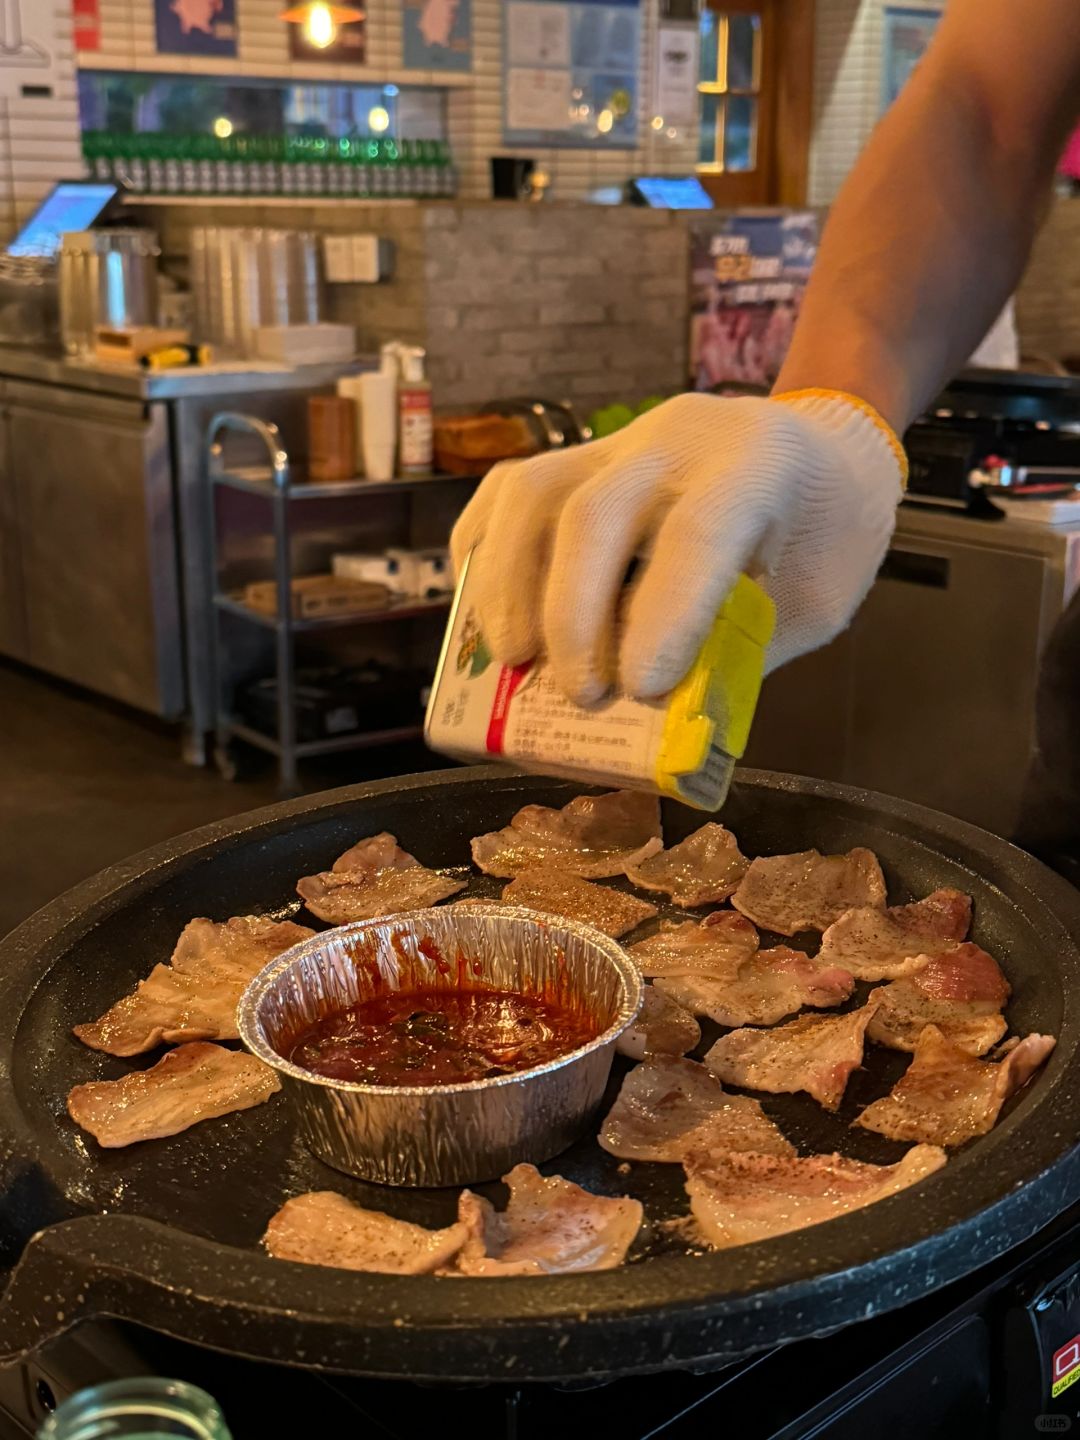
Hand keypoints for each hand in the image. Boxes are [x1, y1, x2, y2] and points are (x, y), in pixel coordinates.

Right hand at [450, 391, 904, 704]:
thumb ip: (743, 649)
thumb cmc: (825, 535)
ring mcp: (619, 439)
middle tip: (582, 696)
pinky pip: (509, 490)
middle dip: (573, 615)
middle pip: (593, 512)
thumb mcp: (815, 600)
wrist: (822, 446)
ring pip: (533, 493)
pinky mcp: (580, 455)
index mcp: (759, 466)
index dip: (664, 615)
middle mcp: (679, 438)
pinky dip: (486, 553)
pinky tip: (485, 614)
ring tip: (513, 660)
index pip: (699, 534)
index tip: (640, 691)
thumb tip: (651, 717)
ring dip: (510, 586)